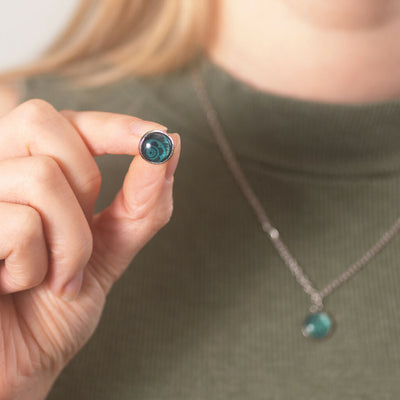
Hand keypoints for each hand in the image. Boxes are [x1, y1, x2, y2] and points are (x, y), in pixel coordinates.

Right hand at [0, 99, 180, 399]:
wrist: (18, 364)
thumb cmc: (56, 306)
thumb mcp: (111, 248)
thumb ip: (142, 202)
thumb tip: (170, 145)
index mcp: (29, 172)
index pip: (67, 121)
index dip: (112, 124)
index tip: (155, 136)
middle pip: (43, 123)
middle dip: (84, 183)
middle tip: (76, 239)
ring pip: (42, 178)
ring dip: (70, 243)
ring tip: (53, 277)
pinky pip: (19, 224)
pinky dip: (37, 267)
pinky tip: (18, 285)